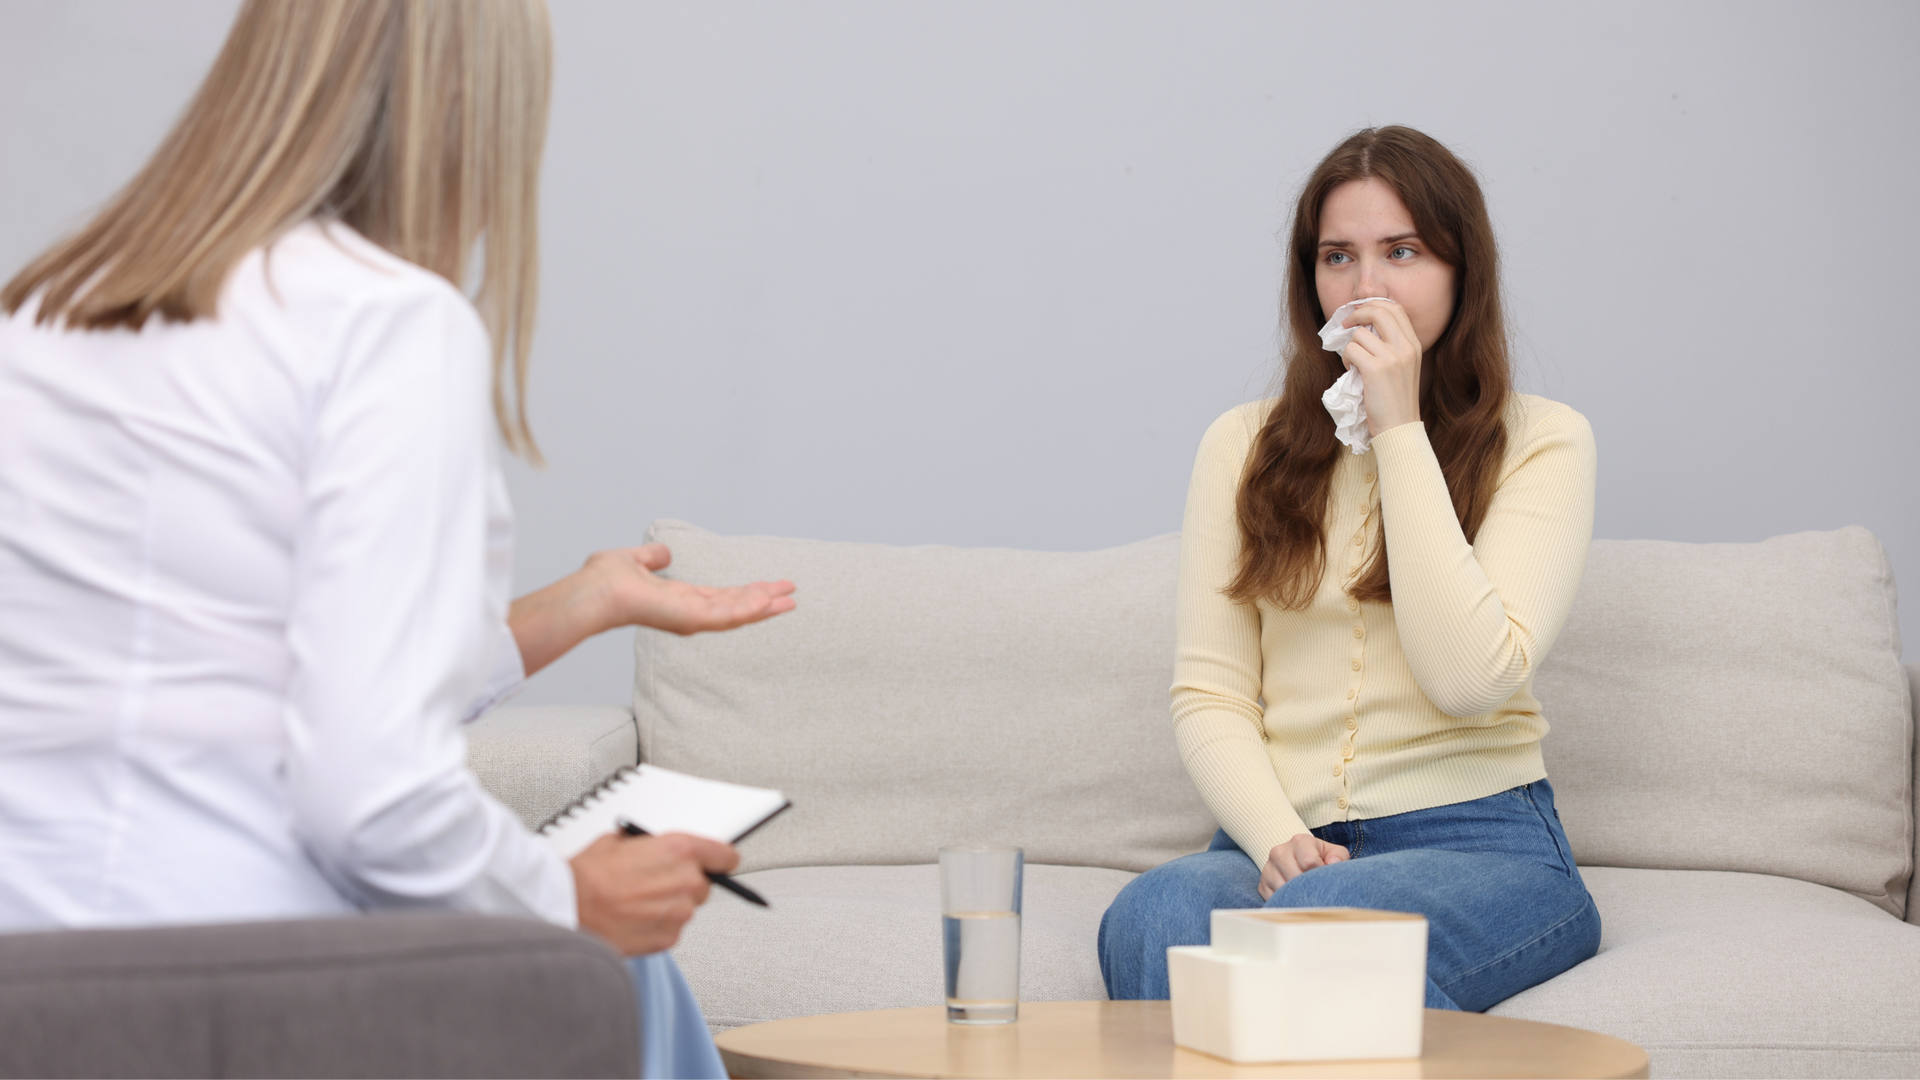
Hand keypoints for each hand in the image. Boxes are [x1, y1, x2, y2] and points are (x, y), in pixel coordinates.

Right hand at [570, 831, 738, 954]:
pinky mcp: (668, 939)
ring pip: (685, 909)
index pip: (725, 856)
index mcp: (680, 851)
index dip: (719, 860)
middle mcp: (687, 882)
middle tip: (654, 884)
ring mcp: (679, 914)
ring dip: (668, 907)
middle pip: (704, 885)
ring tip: (635, 902)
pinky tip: (632, 919)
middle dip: (683, 884)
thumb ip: (650, 845)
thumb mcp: (619, 840)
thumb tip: (656, 849)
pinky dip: (656, 926)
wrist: (568, 906)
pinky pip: (671, 930)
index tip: (717, 864)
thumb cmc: (588, 875)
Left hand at [585, 544, 795, 636]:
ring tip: (789, 599)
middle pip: (736, 607)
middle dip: (763, 601)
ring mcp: (692, 619)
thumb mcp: (634, 560)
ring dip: (764, 606)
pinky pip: (728, 615)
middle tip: (790, 595)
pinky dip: (750, 609)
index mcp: (678, 599)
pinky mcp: (692, 619)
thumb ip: (652, 558)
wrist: (595, 592)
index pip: (720, 597)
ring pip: (737, 614)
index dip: (744, 592)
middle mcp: (688, 612)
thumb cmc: (604, 580)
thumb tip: (662, 553)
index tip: (767, 587)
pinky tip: (769, 602)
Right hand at [1258, 833, 1350, 900]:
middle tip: (1317, 889)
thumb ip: (1338, 856)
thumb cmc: (1319, 857)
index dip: (1320, 874)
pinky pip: (1274, 898)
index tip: (1324, 877)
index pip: (1308, 861)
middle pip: (1295, 877)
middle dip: (1309, 886)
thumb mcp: (1333, 852)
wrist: (1298, 859)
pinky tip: (1295, 898)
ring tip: (1307, 894)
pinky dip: (1286, 902)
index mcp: (1300, 841)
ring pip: (1283, 890)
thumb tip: (1332, 863)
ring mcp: (1268, 868)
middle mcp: (1279, 851)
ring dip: (1298, 896)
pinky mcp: (1262, 884)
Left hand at [1339, 298, 1423, 434]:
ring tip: (1353, 362)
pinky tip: (1352, 371)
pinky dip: (1346, 359)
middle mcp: (1406, 347)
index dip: (1374, 304)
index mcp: (1414, 344)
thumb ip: (1391, 345)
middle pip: (1379, 310)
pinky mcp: (1376, 369)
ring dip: (1350, 346)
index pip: (1396, 308)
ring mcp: (1392, 357)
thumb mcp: (1403, 367)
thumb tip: (1364, 326)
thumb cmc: (1396, 400)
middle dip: (1358, 313)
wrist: (1399, 427)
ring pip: (1359, 333)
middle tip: (1347, 324)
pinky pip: (1351, 350)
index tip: (1360, 313)